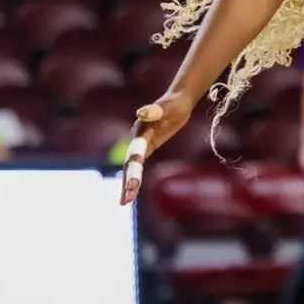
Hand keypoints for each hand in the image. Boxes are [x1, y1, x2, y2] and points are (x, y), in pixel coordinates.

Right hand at [122, 88, 196, 205]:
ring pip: (132, 167)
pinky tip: (132, 191)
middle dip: (127, 182)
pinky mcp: (148, 146)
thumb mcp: (168, 107)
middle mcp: (137, 138)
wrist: (178, 101)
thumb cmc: (175, 102)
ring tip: (124, 202)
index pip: (135, 154)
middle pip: (129, 163)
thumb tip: (141, 113)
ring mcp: (141, 143)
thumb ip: (154, 110)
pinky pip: (139, 165)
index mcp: (140, 130)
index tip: (133, 186)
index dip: (133, 170)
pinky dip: (135, 178)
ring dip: (127, 184)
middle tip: (125, 201)